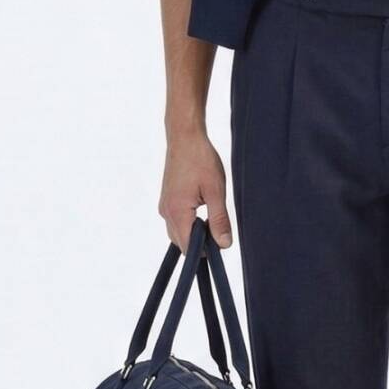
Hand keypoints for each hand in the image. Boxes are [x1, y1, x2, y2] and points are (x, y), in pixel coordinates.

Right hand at [159, 126, 232, 250]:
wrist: (185, 138)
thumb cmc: (201, 160)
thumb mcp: (216, 191)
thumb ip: (219, 220)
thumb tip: (224, 245)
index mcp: (177, 212)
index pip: (187, 248)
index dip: (204, 250)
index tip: (219, 239)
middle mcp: (166, 212)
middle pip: (181, 243)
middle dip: (199, 242)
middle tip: (218, 224)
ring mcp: (164, 206)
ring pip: (178, 232)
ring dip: (194, 231)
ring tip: (210, 211)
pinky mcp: (166, 200)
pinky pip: (176, 221)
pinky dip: (189, 222)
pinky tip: (202, 207)